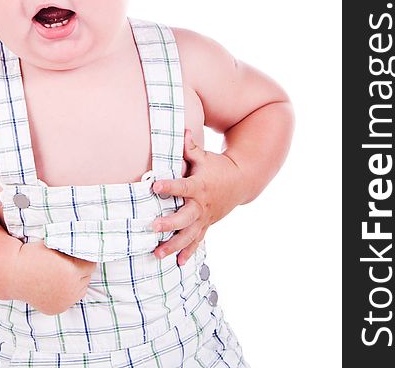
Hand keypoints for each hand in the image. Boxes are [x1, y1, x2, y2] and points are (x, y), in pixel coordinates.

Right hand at [10, 240, 96, 313]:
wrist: (13, 273)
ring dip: (76, 282)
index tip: (78, 254)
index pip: (91, 264)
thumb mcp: (55, 245)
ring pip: (80, 290)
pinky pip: (69, 300)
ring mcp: (63, 301)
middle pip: (86, 277)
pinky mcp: (57, 308)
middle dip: (81, 270)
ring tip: (63, 274)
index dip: (84, 258)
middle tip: (69, 263)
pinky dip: (67, 293)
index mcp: (71, 271)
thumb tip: (88, 247)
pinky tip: (57, 284)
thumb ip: (73, 249)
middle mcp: (69, 289)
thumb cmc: (33, 254)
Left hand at [151, 129, 244, 265]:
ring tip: (157, 253)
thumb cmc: (218, 166)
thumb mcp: (204, 156)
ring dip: (173, 245)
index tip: (154, 186)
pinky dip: (188, 253)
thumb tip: (182, 130)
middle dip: (169, 223)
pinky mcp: (206, 225)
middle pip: (185, 217)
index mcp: (199, 185)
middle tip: (153, 226)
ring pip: (189, 235)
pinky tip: (177, 264)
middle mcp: (201, 205)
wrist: (241, 181)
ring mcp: (205, 218)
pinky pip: (197, 241)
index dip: (169, 186)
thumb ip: (190, 147)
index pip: (182, 186)